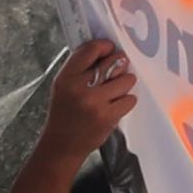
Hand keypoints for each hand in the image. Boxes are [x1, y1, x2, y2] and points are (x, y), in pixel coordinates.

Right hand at [33, 39, 141, 170]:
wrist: (61, 146)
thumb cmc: (65, 113)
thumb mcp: (64, 86)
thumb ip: (82, 68)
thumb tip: (108, 49)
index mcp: (66, 77)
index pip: (91, 49)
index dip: (105, 46)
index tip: (110, 49)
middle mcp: (79, 87)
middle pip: (114, 61)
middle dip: (120, 64)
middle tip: (117, 71)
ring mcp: (95, 102)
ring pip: (126, 79)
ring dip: (124, 84)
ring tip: (114, 92)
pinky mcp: (108, 116)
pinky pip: (130, 99)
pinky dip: (126, 101)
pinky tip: (115, 106)